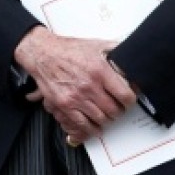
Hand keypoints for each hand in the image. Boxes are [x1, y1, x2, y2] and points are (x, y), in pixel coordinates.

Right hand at [15, 26, 137, 142]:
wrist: (43, 53)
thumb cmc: (69, 50)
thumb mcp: (97, 45)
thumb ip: (116, 51)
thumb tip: (131, 57)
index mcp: (100, 71)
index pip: (125, 96)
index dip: (130, 101)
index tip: (129, 101)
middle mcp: (89, 86)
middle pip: (114, 110)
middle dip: (119, 111)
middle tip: (119, 109)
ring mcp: (76, 97)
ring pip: (101, 119)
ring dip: (107, 120)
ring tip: (108, 115)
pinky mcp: (65, 105)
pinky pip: (82, 124)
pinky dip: (92, 129)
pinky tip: (96, 127)